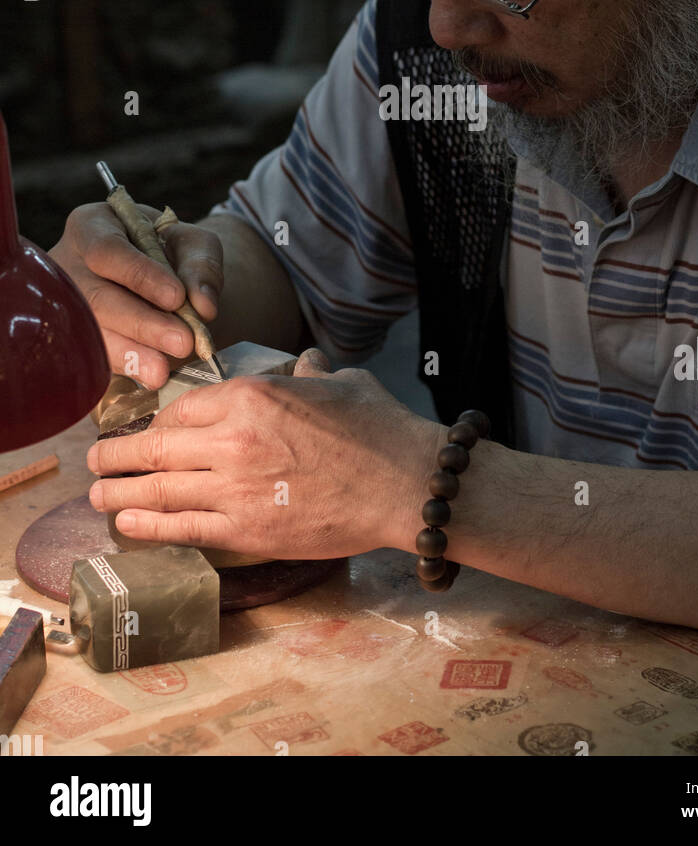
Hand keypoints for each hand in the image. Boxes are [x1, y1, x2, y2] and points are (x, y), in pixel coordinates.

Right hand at [50, 203, 223, 386]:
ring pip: (91, 332)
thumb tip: (204, 306)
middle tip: (182, 342)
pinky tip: (147, 376)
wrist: (158, 277)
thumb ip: (202, 265)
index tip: (176, 297)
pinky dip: (123, 367)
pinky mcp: (73, 337)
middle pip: (96, 297)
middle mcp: (69, 264)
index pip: (108, 250)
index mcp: (92, 226)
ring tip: (162, 370)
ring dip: (130, 353)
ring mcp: (65, 304)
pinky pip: (92, 356)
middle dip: (141, 323)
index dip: (140, 275)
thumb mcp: (192, 243)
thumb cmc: (170, 251)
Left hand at [86, 348, 444, 559]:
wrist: (406, 484)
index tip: (144, 429)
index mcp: (251, 395)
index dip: (157, 420)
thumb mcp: (341, 383)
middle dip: (116, 454)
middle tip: (95, 459)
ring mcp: (235, 488)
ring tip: (96, 494)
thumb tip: (307, 363)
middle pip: (155, 447)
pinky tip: (125, 524)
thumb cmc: (379, 428)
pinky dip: (147, 526)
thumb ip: (311, 373)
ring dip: (118, 492)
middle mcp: (232, 438)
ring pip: (157, 490)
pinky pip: (182, 528)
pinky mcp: (247, 530)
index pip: (182, 406)